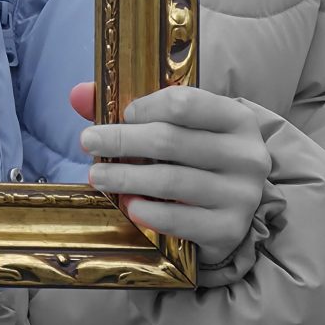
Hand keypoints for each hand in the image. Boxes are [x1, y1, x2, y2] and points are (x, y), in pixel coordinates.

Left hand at [73, 80, 270, 263]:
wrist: (229, 208)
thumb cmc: (196, 156)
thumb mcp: (178, 126)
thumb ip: (132, 108)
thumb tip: (77, 95)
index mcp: (236, 118)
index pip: (185, 103)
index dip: (147, 106)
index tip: (123, 114)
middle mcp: (247, 155)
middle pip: (172, 141)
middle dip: (122, 140)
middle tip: (88, 141)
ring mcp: (242, 195)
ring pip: (172, 181)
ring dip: (126, 178)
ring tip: (97, 177)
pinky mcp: (230, 229)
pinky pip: (180, 220)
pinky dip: (149, 212)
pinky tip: (128, 206)